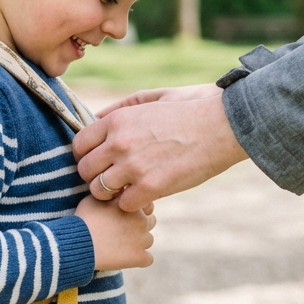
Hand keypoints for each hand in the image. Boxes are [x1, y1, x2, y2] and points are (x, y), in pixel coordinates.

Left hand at [73, 86, 247, 211]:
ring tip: (127, 189)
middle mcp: (119, 143)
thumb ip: (122, 108)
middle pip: (85, 170)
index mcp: (117, 120)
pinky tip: (145, 196)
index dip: (87, 156)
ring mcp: (133, 166)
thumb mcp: (153, 98)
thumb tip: (96, 118)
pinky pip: (123, 205)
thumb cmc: (191, 109)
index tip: (101, 161)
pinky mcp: (151, 187)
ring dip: (111, 193)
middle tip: (113, 178)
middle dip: (96, 176)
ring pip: (99, 191)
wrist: (224, 125)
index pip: (79, 145)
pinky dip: (132, 204)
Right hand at [75, 195, 155, 269]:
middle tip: (121, 231)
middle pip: (150, 222)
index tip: (124, 217)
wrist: (79, 242)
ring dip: (138, 242)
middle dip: (139, 226)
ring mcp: (142, 240)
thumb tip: (120, 191)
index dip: (136, 211)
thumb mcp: (96, 198)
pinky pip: (147, 259)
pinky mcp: (139, 257)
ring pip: (148, 240)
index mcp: (133, 205)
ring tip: (120, 246)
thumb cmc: (84, 218)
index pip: (147, 206)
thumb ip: (113, 194)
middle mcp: (142, 220)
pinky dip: (138, 259)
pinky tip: (125, 258)